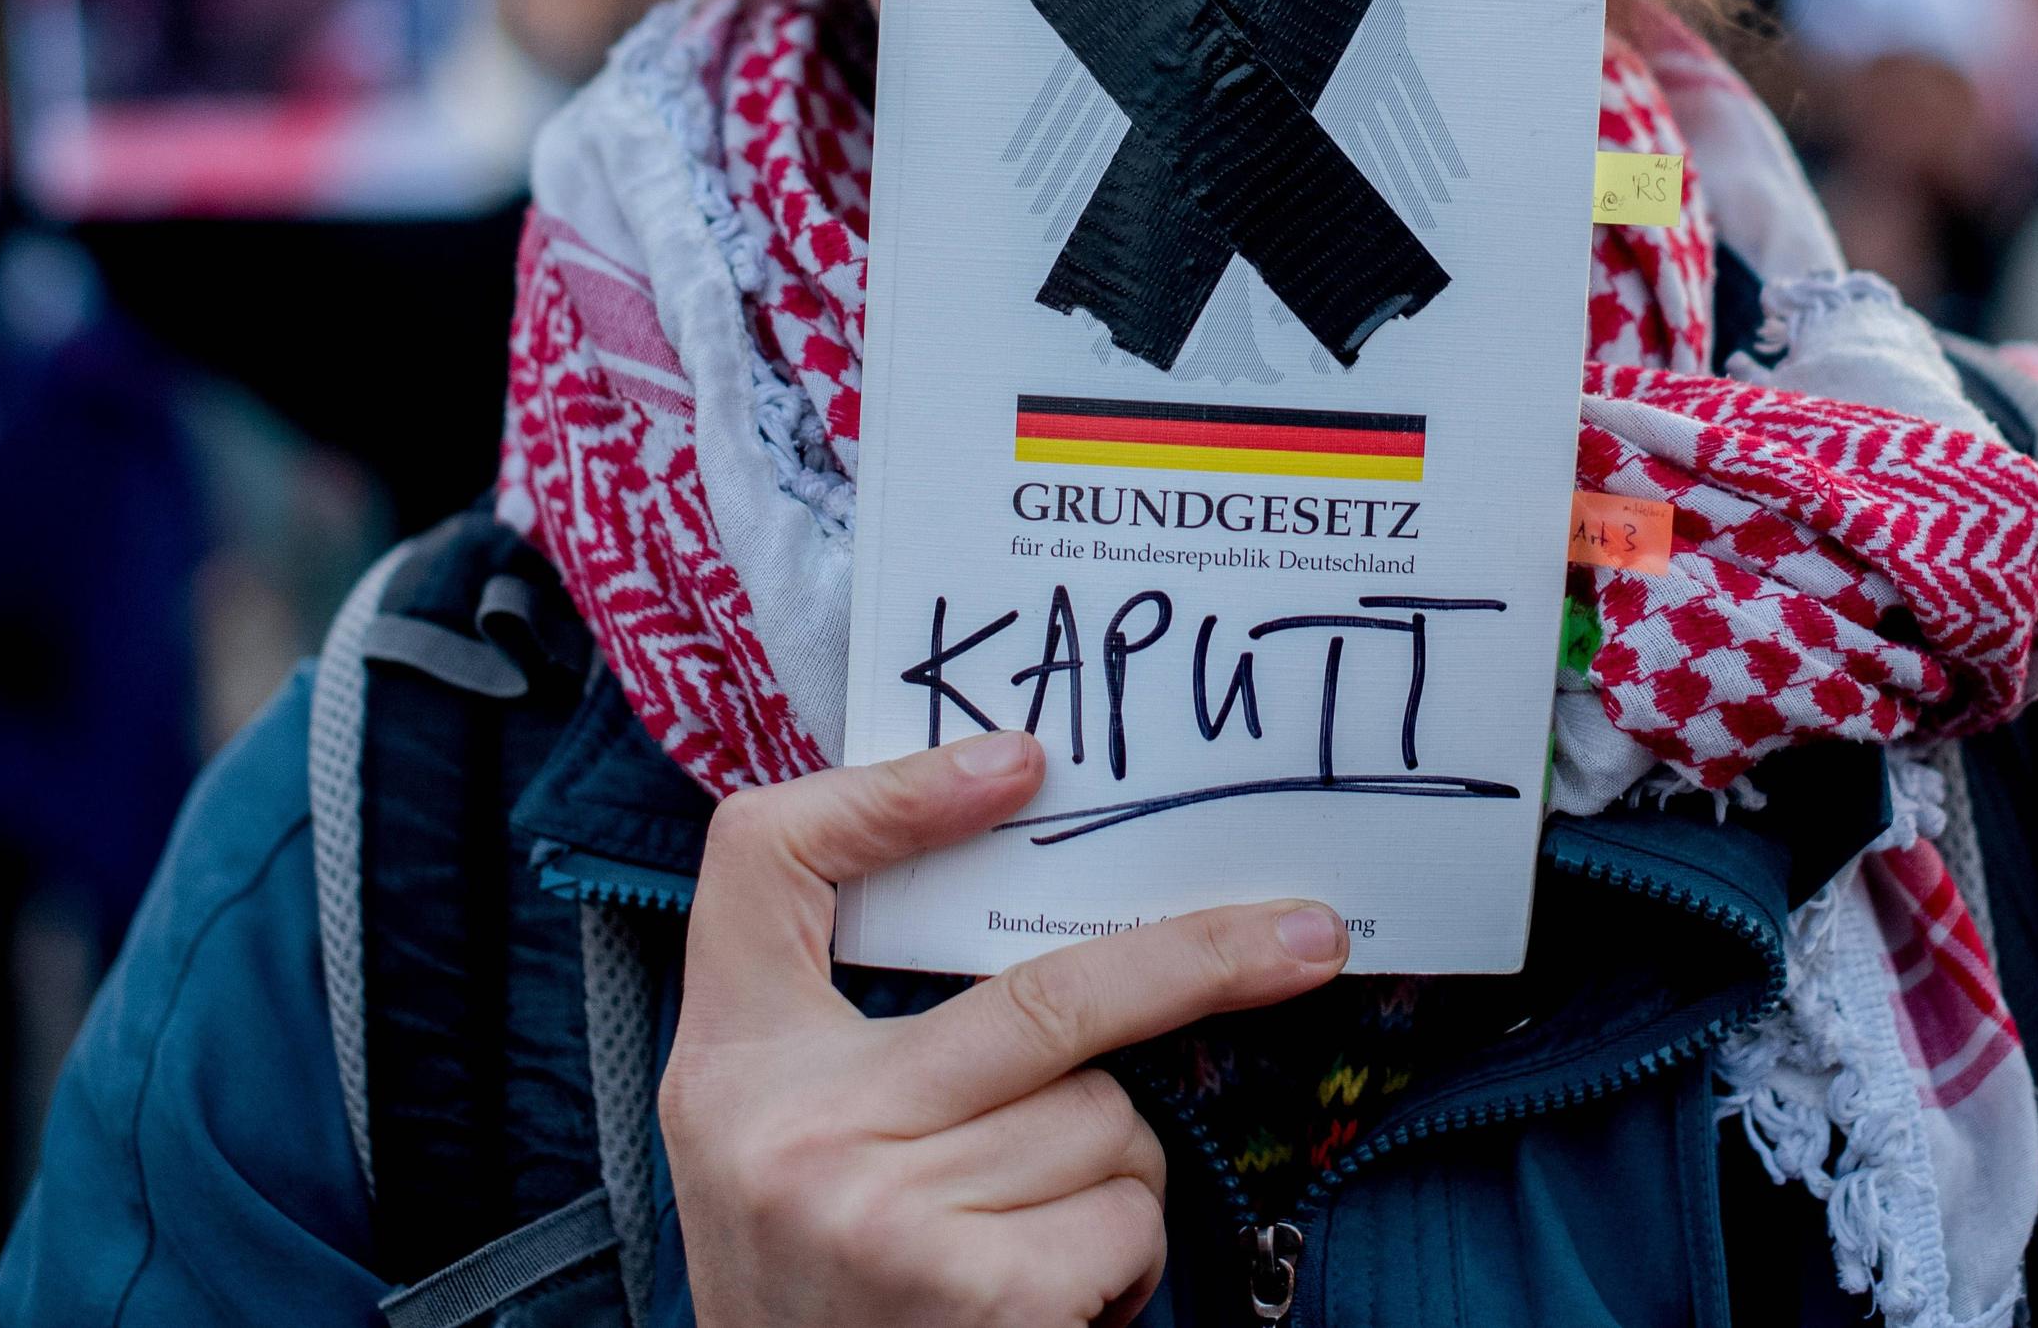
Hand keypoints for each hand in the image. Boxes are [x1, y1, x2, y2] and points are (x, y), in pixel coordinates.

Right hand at [660, 730, 1353, 1327]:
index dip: (886, 792)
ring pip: (1104, 1120)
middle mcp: (793, 1127)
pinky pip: (1125, 1215)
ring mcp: (883, 1208)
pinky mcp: (973, 1292)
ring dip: (1109, 1176)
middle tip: (1305, 936)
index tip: (1021, 762)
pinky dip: (1121, 1258)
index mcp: (731, 1063)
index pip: (764, 858)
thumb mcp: (782, 1139)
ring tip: (1027, 1243)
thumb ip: (858, 1031)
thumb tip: (1034, 892)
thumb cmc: (820, 1291)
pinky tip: (1051, 1302)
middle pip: (1043, 993)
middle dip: (1198, 963)